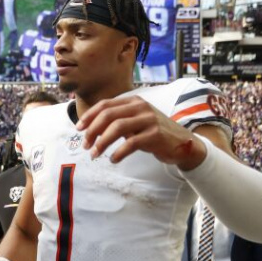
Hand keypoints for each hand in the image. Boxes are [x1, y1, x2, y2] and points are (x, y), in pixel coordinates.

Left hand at [75, 96, 205, 168]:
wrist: (182, 143)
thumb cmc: (153, 133)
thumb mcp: (135, 121)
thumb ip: (118, 120)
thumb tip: (90, 128)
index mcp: (134, 101)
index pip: (105, 104)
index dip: (89, 116)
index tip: (79, 129)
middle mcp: (141, 107)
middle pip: (108, 115)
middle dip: (92, 130)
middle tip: (85, 144)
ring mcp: (149, 120)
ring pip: (117, 128)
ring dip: (102, 143)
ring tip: (95, 154)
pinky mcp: (155, 134)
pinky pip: (131, 143)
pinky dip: (118, 153)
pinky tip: (113, 159)